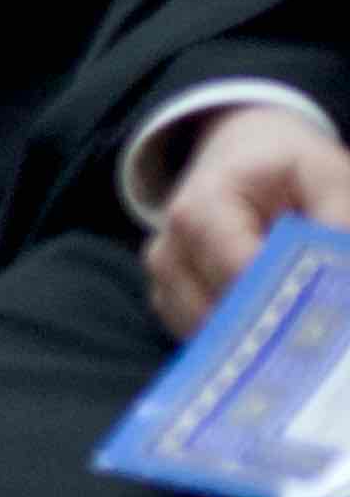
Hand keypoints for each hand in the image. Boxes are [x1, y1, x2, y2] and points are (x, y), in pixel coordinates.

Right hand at [147, 105, 349, 339]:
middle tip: (324, 328)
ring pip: (211, 336)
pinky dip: (242, 340)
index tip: (331, 312)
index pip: (239, 273)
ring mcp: (164, 281)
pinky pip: (204, 338)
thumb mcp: (323, 174)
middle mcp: (169, 251)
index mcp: (200, 209)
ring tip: (301, 325)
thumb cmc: (283, 169)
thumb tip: (342, 270)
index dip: (287, 296)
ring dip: (259, 338)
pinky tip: (274, 325)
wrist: (239, 156)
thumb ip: (338, 216)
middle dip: (277, 324)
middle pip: (222, 313)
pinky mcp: (169, 302)